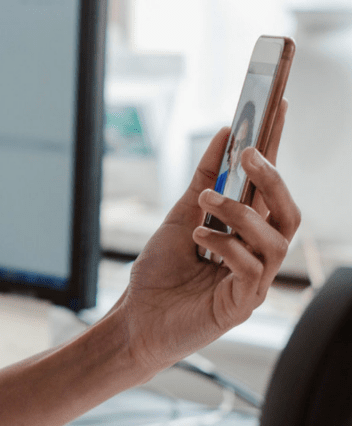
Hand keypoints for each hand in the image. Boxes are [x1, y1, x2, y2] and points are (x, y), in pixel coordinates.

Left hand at [112, 100, 300, 372]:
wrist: (136, 319)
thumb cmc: (159, 276)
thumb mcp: (180, 216)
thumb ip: (205, 178)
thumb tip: (224, 134)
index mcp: (246, 232)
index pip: (270, 186)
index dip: (278, 148)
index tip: (278, 106)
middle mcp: (257, 254)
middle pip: (288, 211)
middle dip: (273, 179)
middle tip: (248, 155)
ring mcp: (254, 281)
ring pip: (276, 240)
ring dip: (242, 213)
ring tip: (207, 200)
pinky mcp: (242, 305)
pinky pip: (251, 270)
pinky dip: (226, 246)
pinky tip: (200, 239)